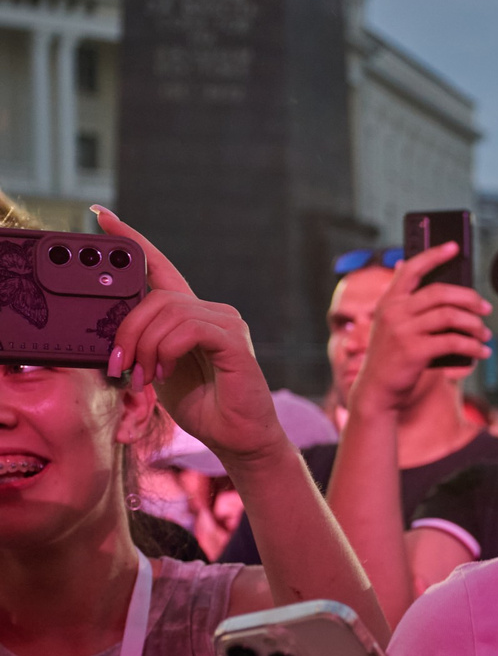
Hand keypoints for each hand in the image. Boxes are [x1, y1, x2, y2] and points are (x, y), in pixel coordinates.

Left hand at [93, 206, 289, 467]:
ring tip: (144, 378)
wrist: (238, 439)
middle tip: (120, 366)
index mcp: (191, 315)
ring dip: (144, 347)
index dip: (132, 240)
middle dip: (127, 330)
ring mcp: (227, 324)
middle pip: (155, 296)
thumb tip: (110, 335)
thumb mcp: (158, 369)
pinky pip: (189, 329)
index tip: (101, 216)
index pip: (159, 268)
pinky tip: (166, 372)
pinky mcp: (234, 342)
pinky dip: (167, 350)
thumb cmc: (202, 406)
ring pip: (168, 312)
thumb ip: (142, 345)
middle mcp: (212, 312)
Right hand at [347, 241, 491, 417]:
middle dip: (469, 298)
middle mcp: (393, 312)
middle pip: (440, 292)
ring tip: (485, 334)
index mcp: (388, 301)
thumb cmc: (394, 357)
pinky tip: (482, 351)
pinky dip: (473, 346)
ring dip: (475, 325)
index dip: (433, 255)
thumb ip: (410, 307)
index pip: (410, 269)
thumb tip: (439, 287)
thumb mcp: (394, 327)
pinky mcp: (414, 351)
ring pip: (451, 316)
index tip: (454, 247)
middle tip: (486, 308)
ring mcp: (402, 331)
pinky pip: (454, 341)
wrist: (376, 391)